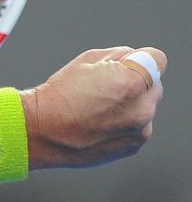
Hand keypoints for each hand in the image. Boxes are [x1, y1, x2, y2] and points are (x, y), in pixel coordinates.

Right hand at [21, 46, 166, 169]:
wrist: (44, 130)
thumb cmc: (61, 94)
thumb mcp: (88, 59)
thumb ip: (120, 55)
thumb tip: (135, 58)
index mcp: (131, 82)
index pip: (157, 59)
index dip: (141, 57)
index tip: (131, 61)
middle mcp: (142, 108)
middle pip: (155, 83)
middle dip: (138, 80)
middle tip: (108, 84)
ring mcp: (140, 130)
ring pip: (147, 106)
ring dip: (133, 102)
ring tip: (102, 105)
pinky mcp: (134, 146)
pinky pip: (139, 125)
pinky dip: (127, 120)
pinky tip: (102, 120)